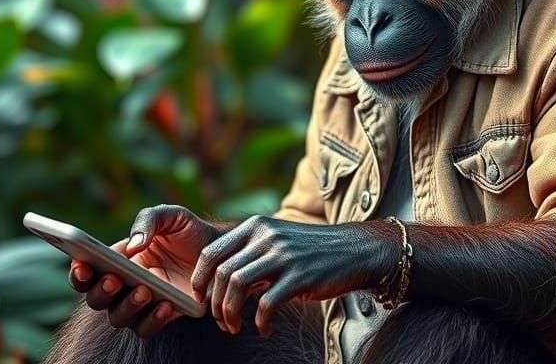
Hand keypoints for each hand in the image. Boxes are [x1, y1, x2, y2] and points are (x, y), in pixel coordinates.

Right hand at [68, 205, 224, 337]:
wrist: (218, 249)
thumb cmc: (187, 231)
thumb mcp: (170, 215)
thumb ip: (148, 221)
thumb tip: (133, 246)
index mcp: (116, 260)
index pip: (86, 272)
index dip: (78, 273)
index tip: (83, 265)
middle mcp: (123, 284)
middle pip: (96, 300)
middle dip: (101, 291)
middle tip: (116, 279)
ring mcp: (141, 302)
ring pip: (118, 318)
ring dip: (127, 307)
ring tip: (146, 291)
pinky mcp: (162, 316)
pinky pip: (146, 328)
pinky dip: (152, 320)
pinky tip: (166, 305)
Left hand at [190, 216, 395, 336]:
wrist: (356, 250)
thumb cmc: (312, 251)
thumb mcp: (277, 240)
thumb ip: (249, 253)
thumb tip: (218, 281)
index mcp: (256, 226)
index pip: (212, 252)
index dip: (199, 279)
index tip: (200, 298)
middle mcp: (266, 237)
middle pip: (222, 273)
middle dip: (214, 303)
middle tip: (220, 320)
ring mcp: (283, 255)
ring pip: (238, 286)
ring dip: (230, 313)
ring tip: (235, 327)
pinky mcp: (300, 276)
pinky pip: (267, 304)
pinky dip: (260, 322)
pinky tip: (265, 329)